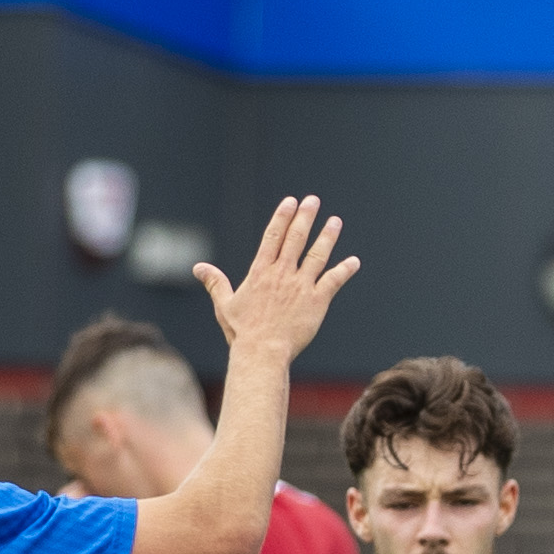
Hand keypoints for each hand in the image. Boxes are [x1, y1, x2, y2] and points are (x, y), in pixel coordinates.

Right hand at [195, 195, 357, 360]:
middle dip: (305, 217)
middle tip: (313, 201)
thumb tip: (199, 268)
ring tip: (335, 222)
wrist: (262, 352)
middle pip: (296, 238)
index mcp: (261, 272)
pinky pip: (333, 281)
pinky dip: (345, 270)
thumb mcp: (225, 305)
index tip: (291, 202)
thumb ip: (215, 282)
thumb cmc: (242, 332)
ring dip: (327, 237)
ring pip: (317, 255)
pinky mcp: (316, 302)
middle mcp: (282, 274)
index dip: (282, 217)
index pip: (273, 236)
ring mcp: (300, 286)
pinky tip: (354, 262)